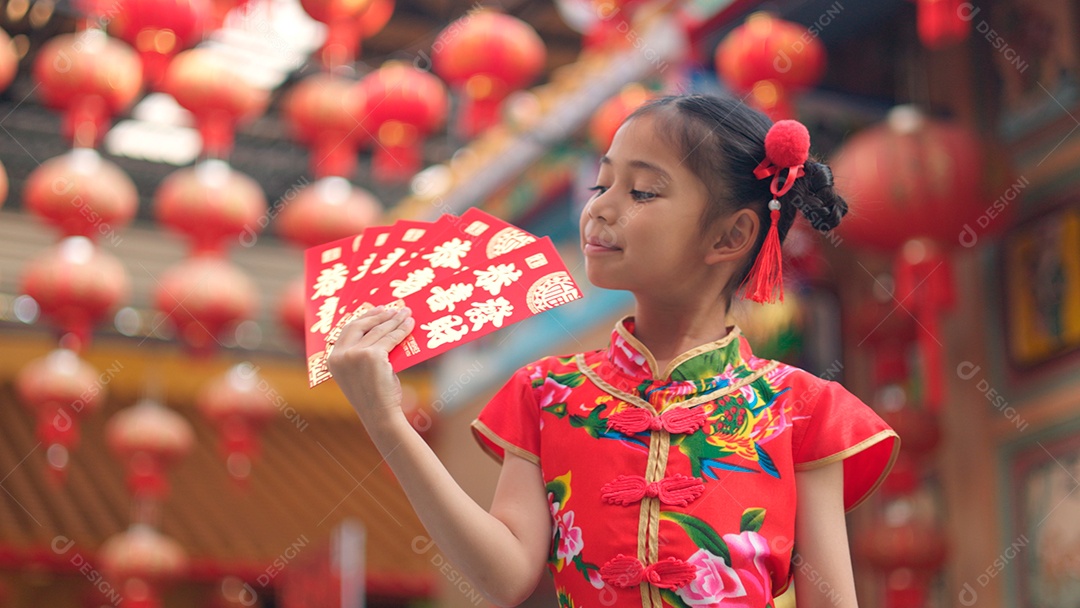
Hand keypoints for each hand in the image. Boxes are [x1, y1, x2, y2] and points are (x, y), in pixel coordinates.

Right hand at [327, 306, 415, 426]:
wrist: (379, 415)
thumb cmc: (373, 396)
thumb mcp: (360, 372)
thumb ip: (361, 353)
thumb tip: (382, 329)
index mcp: (332, 359)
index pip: (348, 330)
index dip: (364, 317)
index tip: (378, 310)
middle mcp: (340, 355)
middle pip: (361, 325)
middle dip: (380, 315)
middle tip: (395, 309)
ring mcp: (355, 355)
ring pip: (379, 331)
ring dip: (395, 320)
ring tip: (407, 314)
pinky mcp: (372, 356)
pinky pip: (390, 338)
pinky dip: (402, 330)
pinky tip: (410, 326)